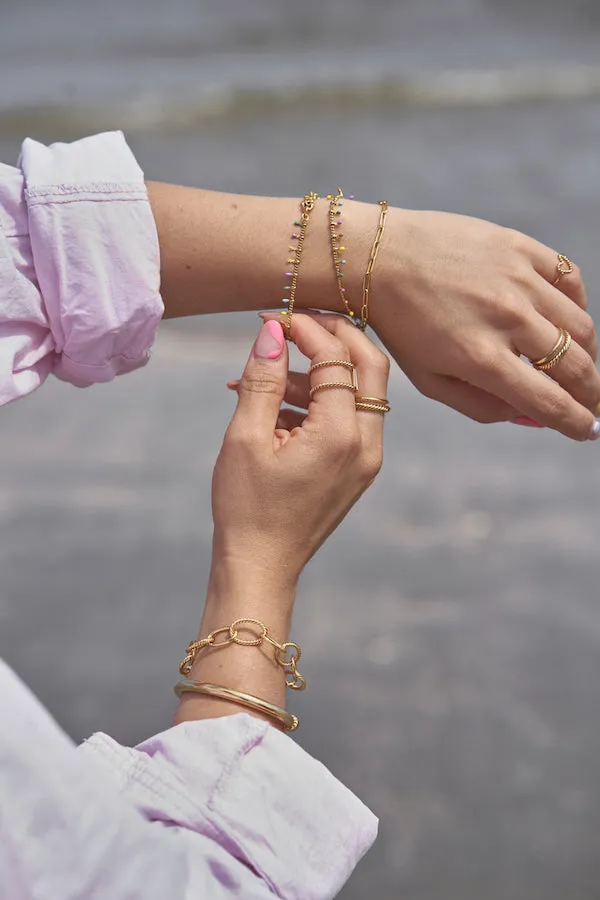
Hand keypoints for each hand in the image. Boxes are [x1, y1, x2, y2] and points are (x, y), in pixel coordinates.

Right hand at [212, 314, 389, 586]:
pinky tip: (272, 407)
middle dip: (331, 335)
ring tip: (260, 380)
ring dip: (316, 373)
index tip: (272, 316)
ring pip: (358, 391)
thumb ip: (263, 379)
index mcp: (341, 435)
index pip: (336, 357)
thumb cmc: (247, 508)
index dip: (305, 328)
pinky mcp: (357, 467)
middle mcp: (367, 443)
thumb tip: (272, 332)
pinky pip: (347, 418)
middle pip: (368, 365)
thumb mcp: (245, 438)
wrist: (261, 566)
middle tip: (292, 323)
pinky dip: (317, 401)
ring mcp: (366, 458)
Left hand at [364, 207, 599, 440]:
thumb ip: (482, 406)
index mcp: (481, 358)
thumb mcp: (429, 381)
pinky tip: (563, 319)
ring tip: (576, 364)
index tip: (588, 430)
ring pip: (579, 325)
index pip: (548, 401)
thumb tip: (531, 415)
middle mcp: (506, 318)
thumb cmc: (401, 325)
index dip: (576, 422)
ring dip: (587, 353)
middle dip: (592, 393)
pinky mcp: (520, 246)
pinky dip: (577, 304)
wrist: (378, 256)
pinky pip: (570, 278)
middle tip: (593, 403)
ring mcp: (517, 279)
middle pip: (575, 366)